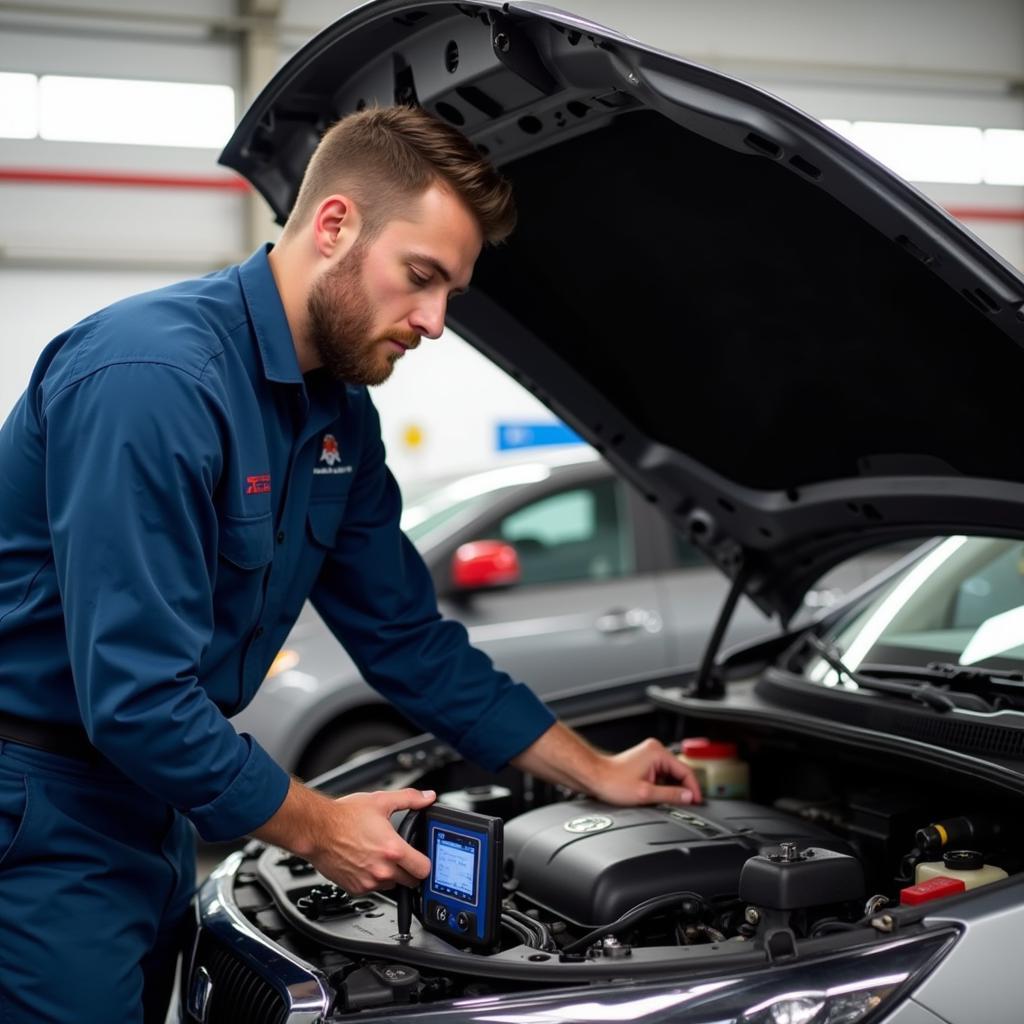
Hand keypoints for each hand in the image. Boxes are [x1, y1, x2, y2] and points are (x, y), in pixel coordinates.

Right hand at [254, 780, 435, 893]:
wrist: (317, 829)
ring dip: (392, 875)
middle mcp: (382, 870)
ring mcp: (368, 882)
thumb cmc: (345, 816)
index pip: (424, 870)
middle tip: (403, 856)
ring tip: (381, 856)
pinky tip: (367, 862)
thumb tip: (428, 797)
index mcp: (393, 850)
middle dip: (410, 870)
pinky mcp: (355, 889)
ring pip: (392, 886)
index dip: (426, 863)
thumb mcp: (381, 801)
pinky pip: (373, 888)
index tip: (422, 858)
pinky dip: (374, 879)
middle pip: (411, 882)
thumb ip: (409, 798)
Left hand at [588, 738, 701, 805]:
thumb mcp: (646, 793)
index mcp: (658, 752)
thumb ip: (670, 795)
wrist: (594, 777)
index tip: (697, 801)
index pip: (686, 771)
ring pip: (670, 774)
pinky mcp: (644, 762)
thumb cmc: (613, 782)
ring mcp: (649, 755)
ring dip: (672, 788)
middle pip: (679, 772)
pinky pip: (661, 775)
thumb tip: (689, 797)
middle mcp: (655, 750)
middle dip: (683, 789)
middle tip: (686, 805)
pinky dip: (663, 786)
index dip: (693, 788)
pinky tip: (658, 796)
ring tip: (669, 802)